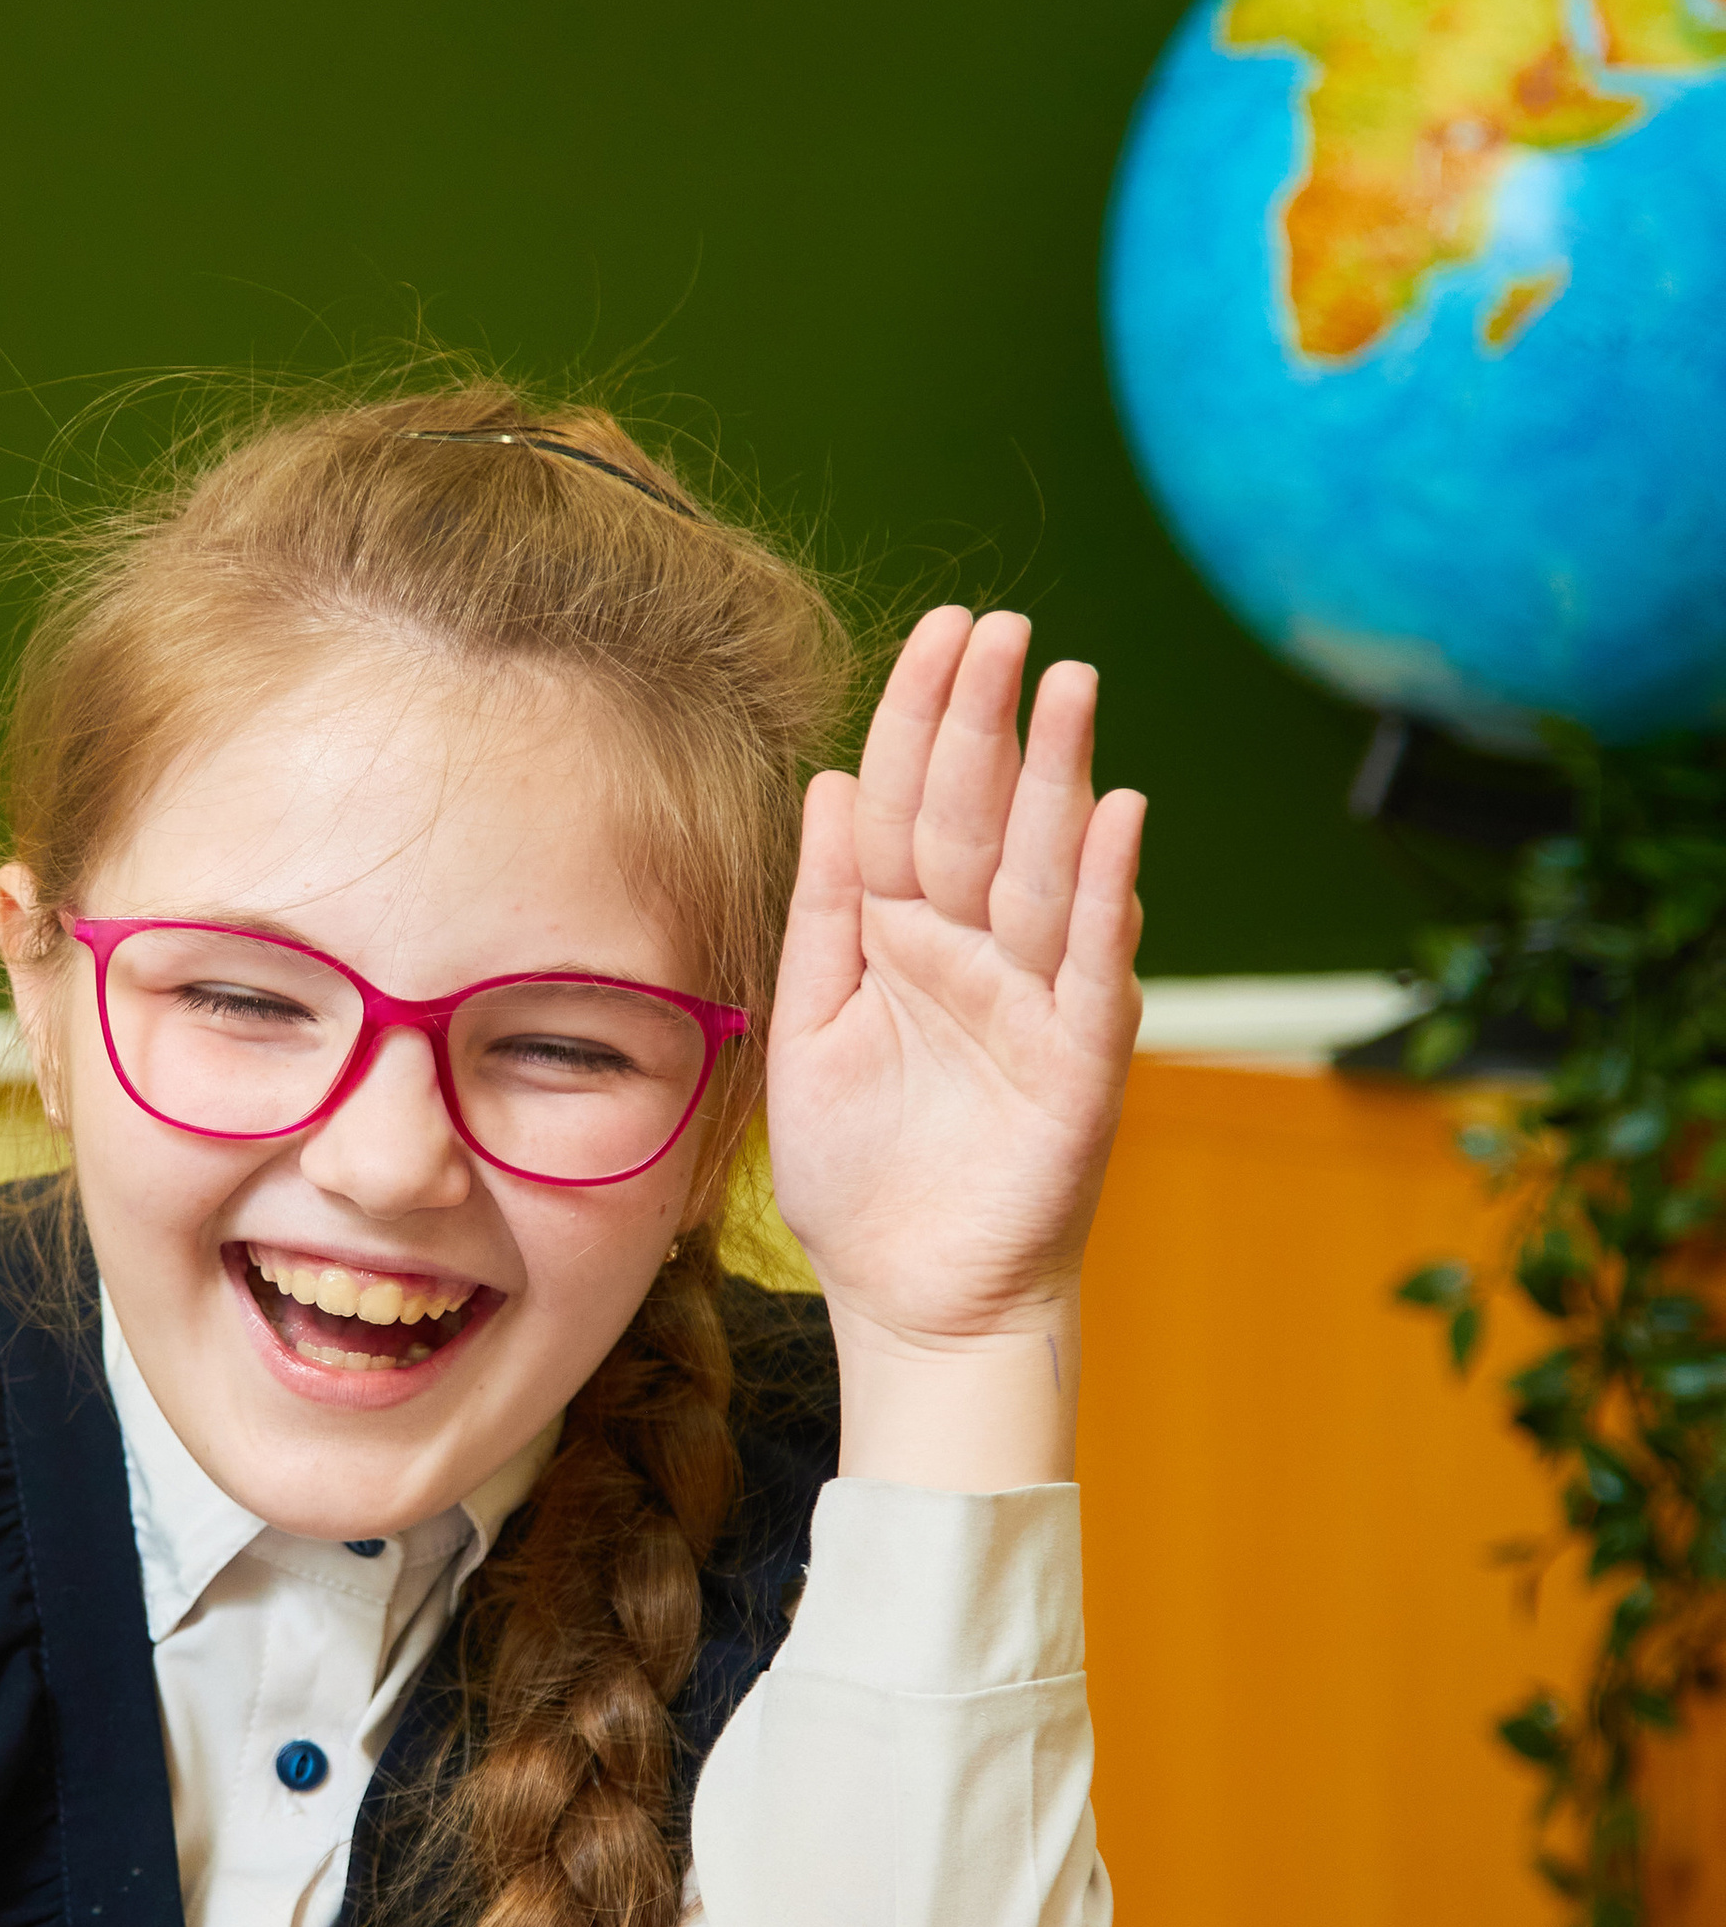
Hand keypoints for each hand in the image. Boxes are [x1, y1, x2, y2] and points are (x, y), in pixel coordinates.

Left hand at [767, 607, 1144, 1445]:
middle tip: (1002, 625)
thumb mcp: (808, 1029)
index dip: (919, 718)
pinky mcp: (1077, 1062)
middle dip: (986, 719)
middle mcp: (970, 954)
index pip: (904, 804)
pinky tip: (1118, 814)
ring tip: (1068, 684)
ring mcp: (1030, 1000)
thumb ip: (821, 910)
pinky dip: (1106, 890)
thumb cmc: (860, 1178)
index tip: (941, 629)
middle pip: (976, 815)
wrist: (913, 1301)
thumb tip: (824, 782)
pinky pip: (1092, 964)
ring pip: (1043, 866)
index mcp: (897, 938)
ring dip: (1058, 776)